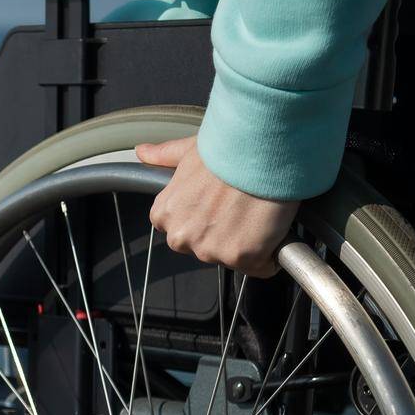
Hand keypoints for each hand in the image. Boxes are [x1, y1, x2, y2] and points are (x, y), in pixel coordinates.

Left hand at [137, 136, 297, 278]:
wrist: (261, 152)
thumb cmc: (228, 148)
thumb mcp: (188, 151)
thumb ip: (164, 156)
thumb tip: (142, 151)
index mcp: (165, 214)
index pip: (181, 232)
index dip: (204, 220)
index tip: (219, 206)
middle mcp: (180, 236)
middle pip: (205, 248)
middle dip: (223, 235)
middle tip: (241, 208)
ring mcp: (208, 249)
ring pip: (230, 258)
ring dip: (246, 244)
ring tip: (256, 213)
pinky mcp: (239, 256)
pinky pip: (258, 266)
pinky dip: (268, 255)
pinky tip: (271, 228)